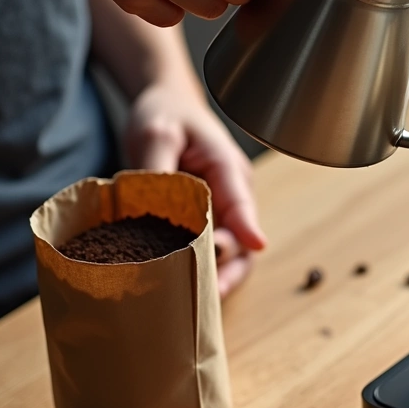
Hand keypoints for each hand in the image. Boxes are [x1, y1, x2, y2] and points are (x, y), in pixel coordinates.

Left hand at [124, 82, 266, 296]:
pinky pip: (206, 252)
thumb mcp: (156, 133)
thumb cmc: (166, 113)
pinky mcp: (204, 222)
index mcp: (227, 167)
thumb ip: (158, 168)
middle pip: (242, 239)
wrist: (164, 106)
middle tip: (206, 288)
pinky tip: (176, 288)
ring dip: (215, 276)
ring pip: (229, 254)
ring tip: (193, 301)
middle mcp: (232, 194)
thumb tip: (154, 204)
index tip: (253, 244)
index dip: (246, 226)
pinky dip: (196, 271)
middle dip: (227, 265)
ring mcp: (221, 211)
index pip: (241, 200)